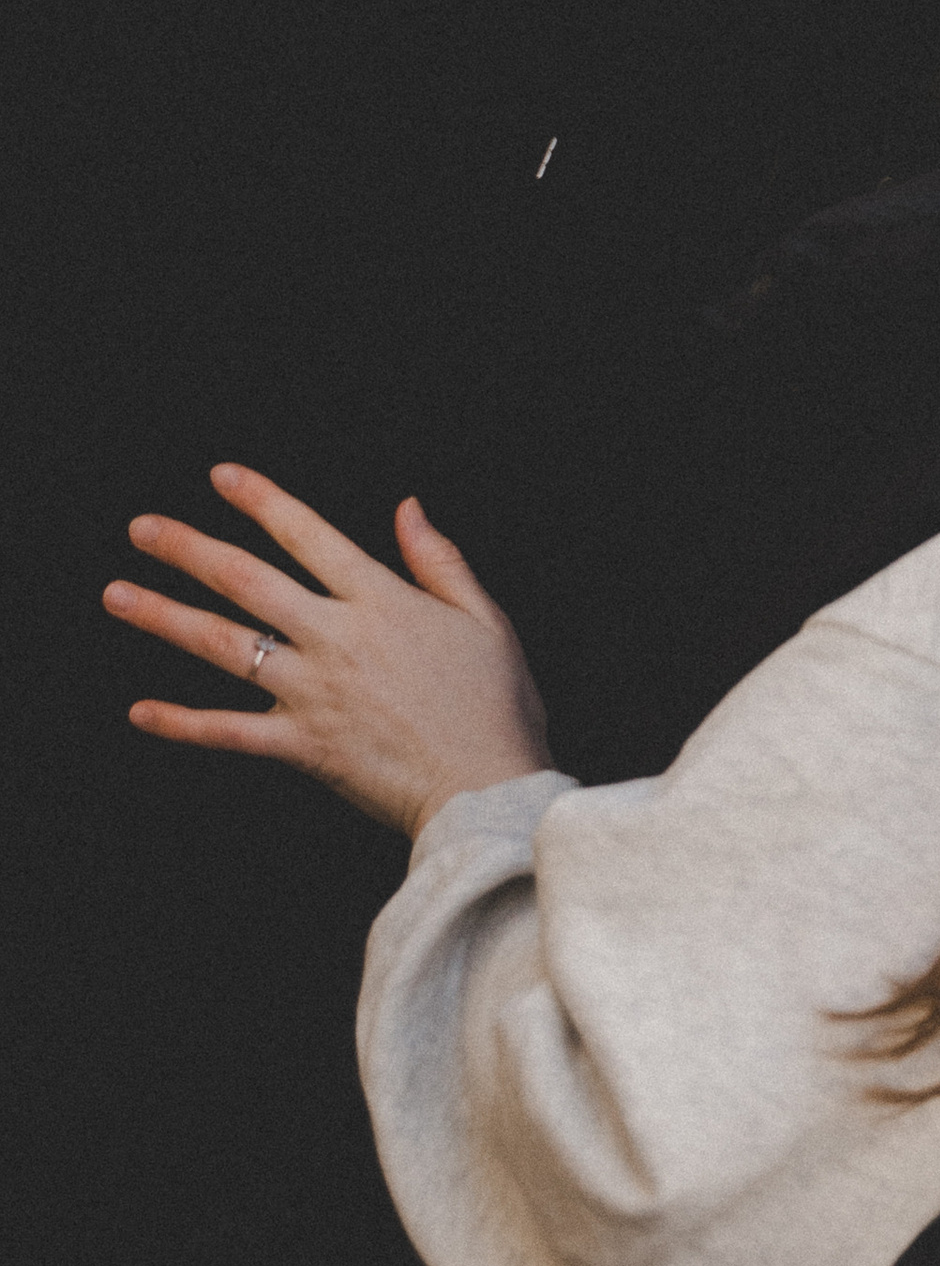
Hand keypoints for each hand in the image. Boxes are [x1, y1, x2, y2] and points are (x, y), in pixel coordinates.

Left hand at [105, 464, 552, 839]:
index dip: (262, 501)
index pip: (308, 535)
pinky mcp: (302, 746)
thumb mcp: (485, 617)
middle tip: (142, 528)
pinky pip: (228, 732)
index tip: (221, 476)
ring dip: (165, 617)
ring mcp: (313, 692)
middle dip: (188, 549)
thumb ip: (440, 559)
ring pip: (225, 645)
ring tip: (117, 594)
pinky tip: (141, 710)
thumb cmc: (497, 705)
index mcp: (382, 600)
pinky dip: (182, 722)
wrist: (489, 789)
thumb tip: (408, 507)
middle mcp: (337, 637)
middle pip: (248, 580)